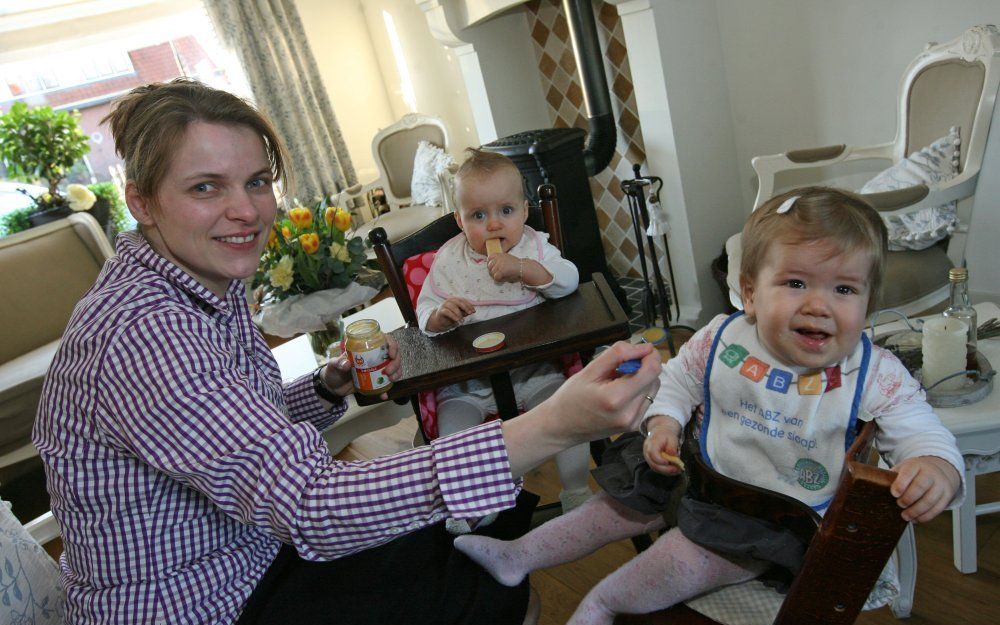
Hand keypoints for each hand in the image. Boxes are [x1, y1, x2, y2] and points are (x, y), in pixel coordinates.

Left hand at [320, 335, 402, 400]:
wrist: (332, 387)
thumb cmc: (333, 371)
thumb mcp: (334, 365)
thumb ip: (338, 363)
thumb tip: (347, 364)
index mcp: (366, 348)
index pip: (384, 340)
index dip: (392, 345)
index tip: (391, 354)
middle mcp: (375, 356)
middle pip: (393, 355)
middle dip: (395, 363)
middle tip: (388, 372)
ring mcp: (377, 368)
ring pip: (394, 367)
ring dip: (396, 373)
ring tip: (390, 380)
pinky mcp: (376, 380)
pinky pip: (386, 383)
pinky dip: (387, 389)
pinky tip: (384, 395)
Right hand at [427, 297, 475, 331]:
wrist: (440, 321)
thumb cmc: (451, 316)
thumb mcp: (459, 314)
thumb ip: (464, 312)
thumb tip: (471, 311)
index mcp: (455, 300)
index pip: (463, 300)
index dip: (469, 305)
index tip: (473, 311)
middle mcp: (449, 301)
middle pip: (458, 302)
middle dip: (465, 307)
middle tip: (470, 313)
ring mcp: (444, 305)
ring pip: (453, 306)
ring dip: (459, 313)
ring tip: (462, 319)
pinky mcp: (440, 311)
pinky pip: (447, 312)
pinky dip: (453, 315)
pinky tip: (457, 320)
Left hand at [486, 252, 520, 282]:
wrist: (523, 268)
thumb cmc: (516, 265)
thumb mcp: (506, 259)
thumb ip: (498, 261)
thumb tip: (490, 269)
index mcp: (499, 254)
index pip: (489, 258)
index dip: (490, 265)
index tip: (493, 269)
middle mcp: (498, 258)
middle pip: (489, 267)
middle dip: (492, 272)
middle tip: (497, 276)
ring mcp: (499, 264)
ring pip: (492, 273)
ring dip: (496, 277)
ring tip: (502, 277)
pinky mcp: (501, 270)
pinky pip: (496, 277)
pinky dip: (499, 280)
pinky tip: (504, 279)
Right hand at [501, 342, 660, 476]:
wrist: (561, 427)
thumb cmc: (570, 397)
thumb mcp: (590, 370)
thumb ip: (617, 355)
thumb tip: (643, 347)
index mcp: (616, 398)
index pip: (651, 371)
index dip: (650, 355)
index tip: (640, 348)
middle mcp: (630, 413)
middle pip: (654, 379)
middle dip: (643, 366)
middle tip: (621, 364)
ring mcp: (633, 422)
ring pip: (653, 389)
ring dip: (642, 378)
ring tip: (618, 379)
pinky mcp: (633, 426)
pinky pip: (646, 400)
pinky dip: (638, 390)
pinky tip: (620, 391)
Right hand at [642, 415, 683, 474]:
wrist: (659, 432)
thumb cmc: (666, 435)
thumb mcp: (672, 438)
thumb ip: (672, 447)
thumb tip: (673, 456)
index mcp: (651, 443)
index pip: (652, 453)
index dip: (660, 460)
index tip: (668, 462)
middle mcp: (647, 452)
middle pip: (653, 463)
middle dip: (665, 469)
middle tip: (676, 469)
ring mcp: (648, 458)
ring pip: (655, 468)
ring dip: (666, 471)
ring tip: (676, 470)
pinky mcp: (651, 462)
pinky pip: (657, 468)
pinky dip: (665, 471)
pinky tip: (673, 470)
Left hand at [890, 456, 960, 522]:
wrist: (938, 470)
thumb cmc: (915, 472)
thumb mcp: (904, 468)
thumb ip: (893, 476)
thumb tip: (878, 487)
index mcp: (916, 465)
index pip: (909, 472)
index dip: (901, 483)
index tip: (894, 493)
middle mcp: (930, 473)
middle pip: (921, 486)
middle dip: (908, 498)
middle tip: (899, 504)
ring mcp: (941, 485)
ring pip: (930, 499)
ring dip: (916, 510)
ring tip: (905, 516)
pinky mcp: (946, 496)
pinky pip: (938, 508)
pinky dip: (926, 516)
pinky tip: (916, 519)